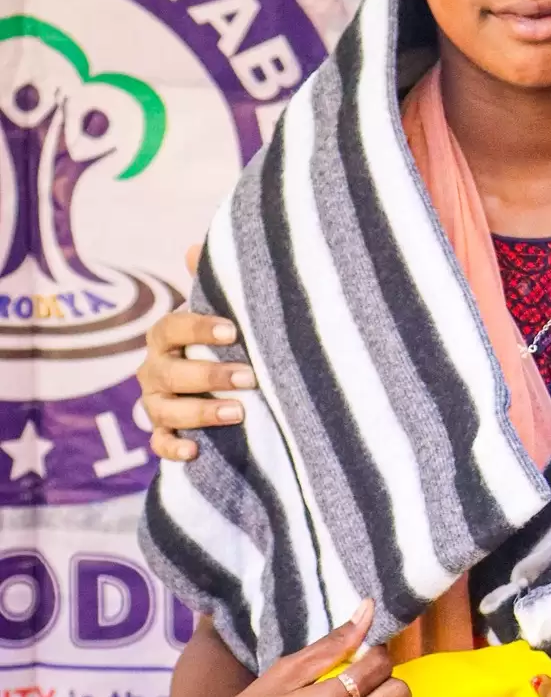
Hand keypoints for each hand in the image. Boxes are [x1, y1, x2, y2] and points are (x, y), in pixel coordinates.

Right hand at [140, 245, 257, 461]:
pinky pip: (160, 444)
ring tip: (239, 412)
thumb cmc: (222, 341)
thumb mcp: (221, 311)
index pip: (171, 328)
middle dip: (209, 376)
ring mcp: (156, 403)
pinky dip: (174, 448)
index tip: (233, 331)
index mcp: (166, 337)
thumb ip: (210, 283)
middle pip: (171, 373)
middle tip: (250, 376)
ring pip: (166, 410)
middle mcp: (155, 370)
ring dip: (200, 412)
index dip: (198, 328)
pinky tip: (195, 451)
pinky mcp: (164, 433)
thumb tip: (195, 245)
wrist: (220, 383)